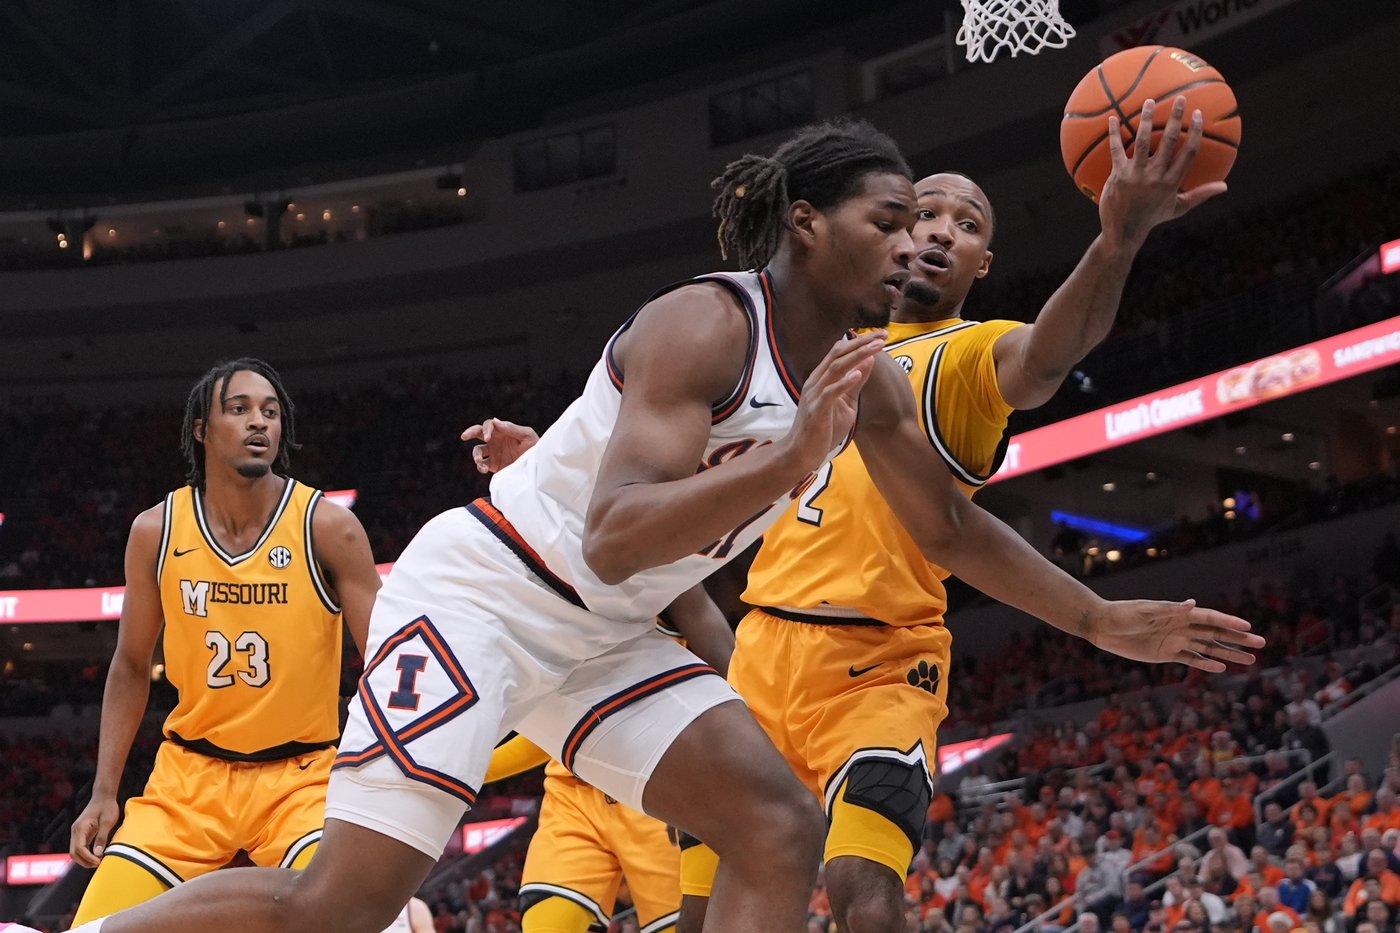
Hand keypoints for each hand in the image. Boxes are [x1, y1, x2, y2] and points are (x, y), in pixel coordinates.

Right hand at [69, 796, 119, 867]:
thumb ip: (102, 838)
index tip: (98, 862)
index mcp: (80, 828)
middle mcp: (75, 831)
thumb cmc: (107, 807)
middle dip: (84, 861)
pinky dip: (85, 854)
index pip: (79, 848)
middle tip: (98, 864)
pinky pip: (79, 847)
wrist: (103, 796)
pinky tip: (95, 856)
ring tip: (98, 862)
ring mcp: (77, 832)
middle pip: (73, 853)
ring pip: (75, 851)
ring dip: (84, 859)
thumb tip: (98, 854)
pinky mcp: (81, 833)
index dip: (88, 858)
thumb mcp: (107, 822)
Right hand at [461, 418, 539, 473]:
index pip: (489, 425)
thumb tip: (495, 421)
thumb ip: (512, 428)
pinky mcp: (493, 465)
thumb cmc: (535, 447)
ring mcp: (493, 453)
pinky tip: (483, 468)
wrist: (537, 466)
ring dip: (475, 455)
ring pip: (477, 451)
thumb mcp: (527, 436)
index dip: (486, 429)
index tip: (487, 438)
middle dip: (470, 432)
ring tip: (479, 461)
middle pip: (477, 433)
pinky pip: (481, 465)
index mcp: (502, 431)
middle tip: (464, 436)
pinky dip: (480, 467)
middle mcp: (495, 440)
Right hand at [780, 331, 883, 472]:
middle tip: (883, 335)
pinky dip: (844, 382)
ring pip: (835, 368)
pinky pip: (830, 392)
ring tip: (876, 348)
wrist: (802, 453)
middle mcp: (815, 381)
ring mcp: (814, 395)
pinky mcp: (816, 410)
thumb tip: (869, 361)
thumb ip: (855, 383)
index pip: (839, 351)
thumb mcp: (845, 403)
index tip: (880, 335)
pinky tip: (858, 374)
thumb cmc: (823, 429)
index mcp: (821, 378)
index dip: (860, 341)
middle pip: (838, 353)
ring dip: (857, 356)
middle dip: (862, 343)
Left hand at [1089, 598, 1264, 671]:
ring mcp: (1175, 641)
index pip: (1210, 618)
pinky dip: (1206, 664)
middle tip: (1261, 643)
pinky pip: (1191, 659)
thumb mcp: (1145, 611)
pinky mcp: (1166, 653)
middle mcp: (1181, 627)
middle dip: (1238, 638)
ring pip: (1209, 648)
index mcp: (1178, 613)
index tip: (1249, 627)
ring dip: (1228, 653)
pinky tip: (1221, 667)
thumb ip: (1170, 610)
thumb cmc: (1123, 614)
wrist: (1102, 626)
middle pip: (1216, 633)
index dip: (1230, 622)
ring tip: (1250, 659)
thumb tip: (1193, 604)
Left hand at [1100, 96, 1227, 249]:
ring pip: (1143, 141)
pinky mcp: (1118, 175)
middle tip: (1180, 99)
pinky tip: (1112, 118)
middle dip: (1176, 118)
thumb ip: (1200, 194)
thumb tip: (1224, 187)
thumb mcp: (1178, 208)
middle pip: (1169, 141)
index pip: (1189, 152)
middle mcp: (1155, 176)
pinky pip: (1116, 149)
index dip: (1195, 131)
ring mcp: (1136, 174)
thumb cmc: (1152, 218)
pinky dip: (1114, 133)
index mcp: (1172, 182)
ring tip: (1150, 102)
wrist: (1123, 232)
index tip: (1198, 114)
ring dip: (1147, 119)